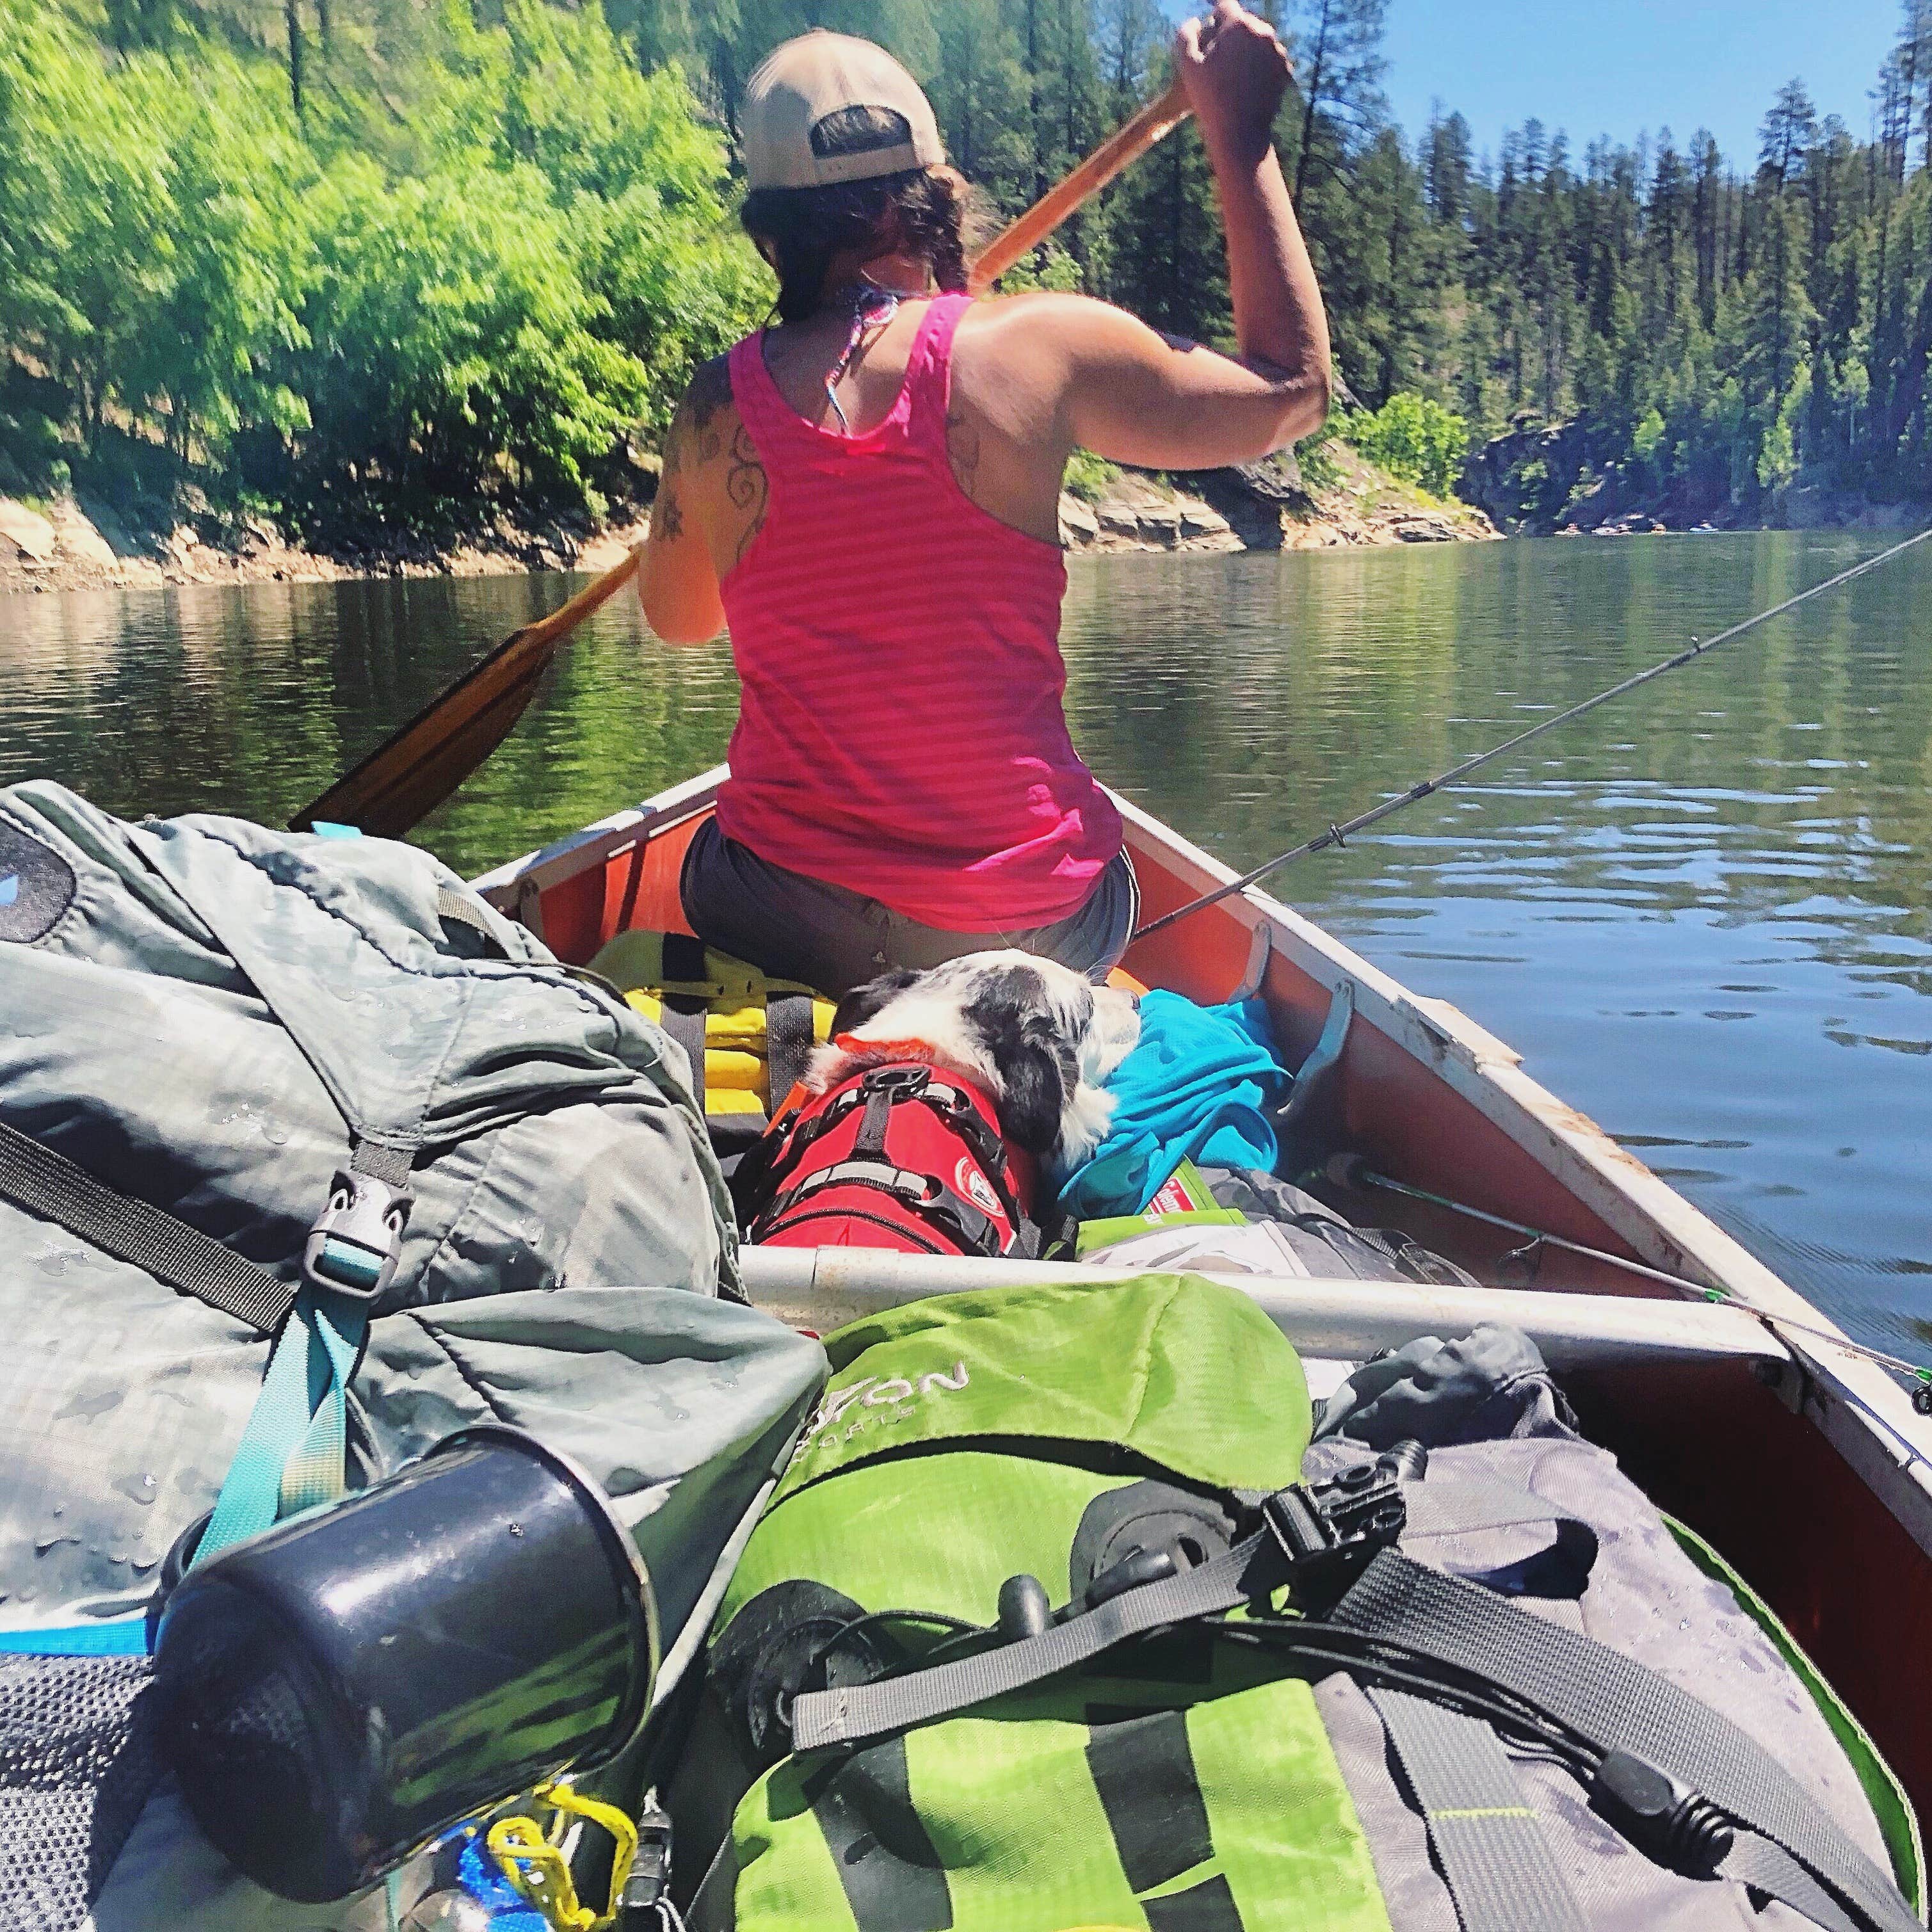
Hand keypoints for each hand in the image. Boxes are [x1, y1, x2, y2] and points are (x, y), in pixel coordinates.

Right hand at [1176, 1, 1291, 170]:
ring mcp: (1277, 49)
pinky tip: (1245, 83)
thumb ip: (1185, 34)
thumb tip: (1195, 20)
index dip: (1213, 9)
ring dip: (1245, 48)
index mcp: (1238, 25)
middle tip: (1217, 56)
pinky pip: (1268, 58)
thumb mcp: (1187, 66)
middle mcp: (1262, 31)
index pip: (1224, 4)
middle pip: (1242, 22)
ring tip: (1231, 73)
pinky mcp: (1284, 68)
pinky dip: (1258, 65)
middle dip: (1229, 33)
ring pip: (1256, 40)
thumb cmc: (1209, 99)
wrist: (1240, 133)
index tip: (1209, 16)